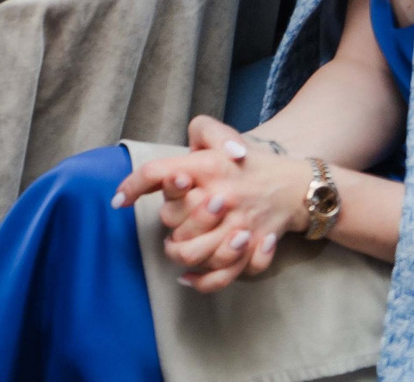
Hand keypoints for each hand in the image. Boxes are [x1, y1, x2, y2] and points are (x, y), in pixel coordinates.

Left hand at [116, 116, 307, 291]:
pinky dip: (201, 282)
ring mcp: (237, 226)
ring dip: (177, 252)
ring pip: (191, 252)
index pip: (158, 174)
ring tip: (174, 247)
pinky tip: (187, 278)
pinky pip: (221, 275)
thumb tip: (177, 171)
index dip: (133, 187)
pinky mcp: (251, 250)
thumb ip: (199, 132)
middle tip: (172, 218)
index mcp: (209, 166)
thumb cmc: (245, 161)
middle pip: (171, 219)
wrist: (293, 186)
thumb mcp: (219, 134)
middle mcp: (222, 197)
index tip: (119, 200)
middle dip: (167, 220)